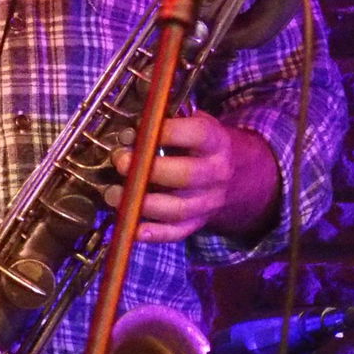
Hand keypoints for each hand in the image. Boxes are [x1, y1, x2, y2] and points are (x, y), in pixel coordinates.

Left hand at [108, 112, 279, 242]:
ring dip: (143, 204)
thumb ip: (168, 120)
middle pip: (187, 175)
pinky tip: (132, 228)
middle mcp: (215, 173)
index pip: (198, 134)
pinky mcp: (198, 222)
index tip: (139, 128)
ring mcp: (208, 202)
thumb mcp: (194, 122)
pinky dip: (153, 233)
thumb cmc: (202, 144)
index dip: (168, 132)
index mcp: (215, 142)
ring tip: (113, 194)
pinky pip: (176, 232)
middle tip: (121, 161)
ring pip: (178, 209)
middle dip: (150, 169)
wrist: (239, 175)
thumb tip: (131, 124)